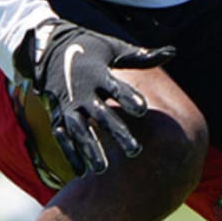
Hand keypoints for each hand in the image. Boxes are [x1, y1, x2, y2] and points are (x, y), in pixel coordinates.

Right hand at [15, 19, 174, 174]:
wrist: (49, 49)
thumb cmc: (91, 49)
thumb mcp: (115, 48)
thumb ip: (141, 56)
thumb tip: (172, 52)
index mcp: (97, 72)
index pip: (114, 86)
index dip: (128, 98)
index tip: (143, 110)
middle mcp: (81, 91)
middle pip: (100, 114)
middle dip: (116, 132)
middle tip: (135, 151)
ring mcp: (68, 105)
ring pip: (79, 130)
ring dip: (89, 149)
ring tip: (102, 170)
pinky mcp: (58, 115)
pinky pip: (63, 137)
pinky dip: (71, 153)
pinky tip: (81, 172)